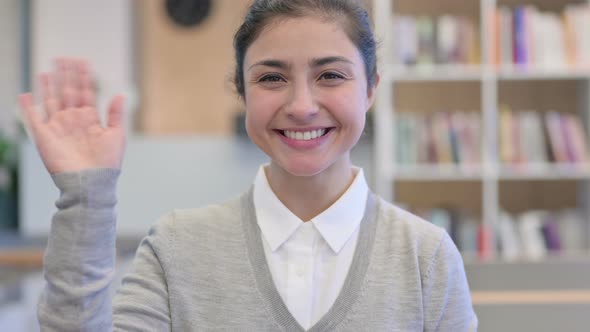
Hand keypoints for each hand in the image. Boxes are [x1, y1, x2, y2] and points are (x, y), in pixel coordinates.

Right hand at [18, 58, 125, 173]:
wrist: (91, 183)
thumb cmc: (107, 163)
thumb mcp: (117, 135)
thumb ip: (116, 114)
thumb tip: (120, 94)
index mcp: (90, 119)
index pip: (85, 93)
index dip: (84, 77)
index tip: (83, 62)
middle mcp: (73, 120)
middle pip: (67, 92)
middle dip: (66, 75)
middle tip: (63, 58)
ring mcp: (58, 127)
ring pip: (52, 100)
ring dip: (49, 85)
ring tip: (48, 70)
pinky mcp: (44, 136)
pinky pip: (34, 118)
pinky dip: (28, 106)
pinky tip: (26, 94)